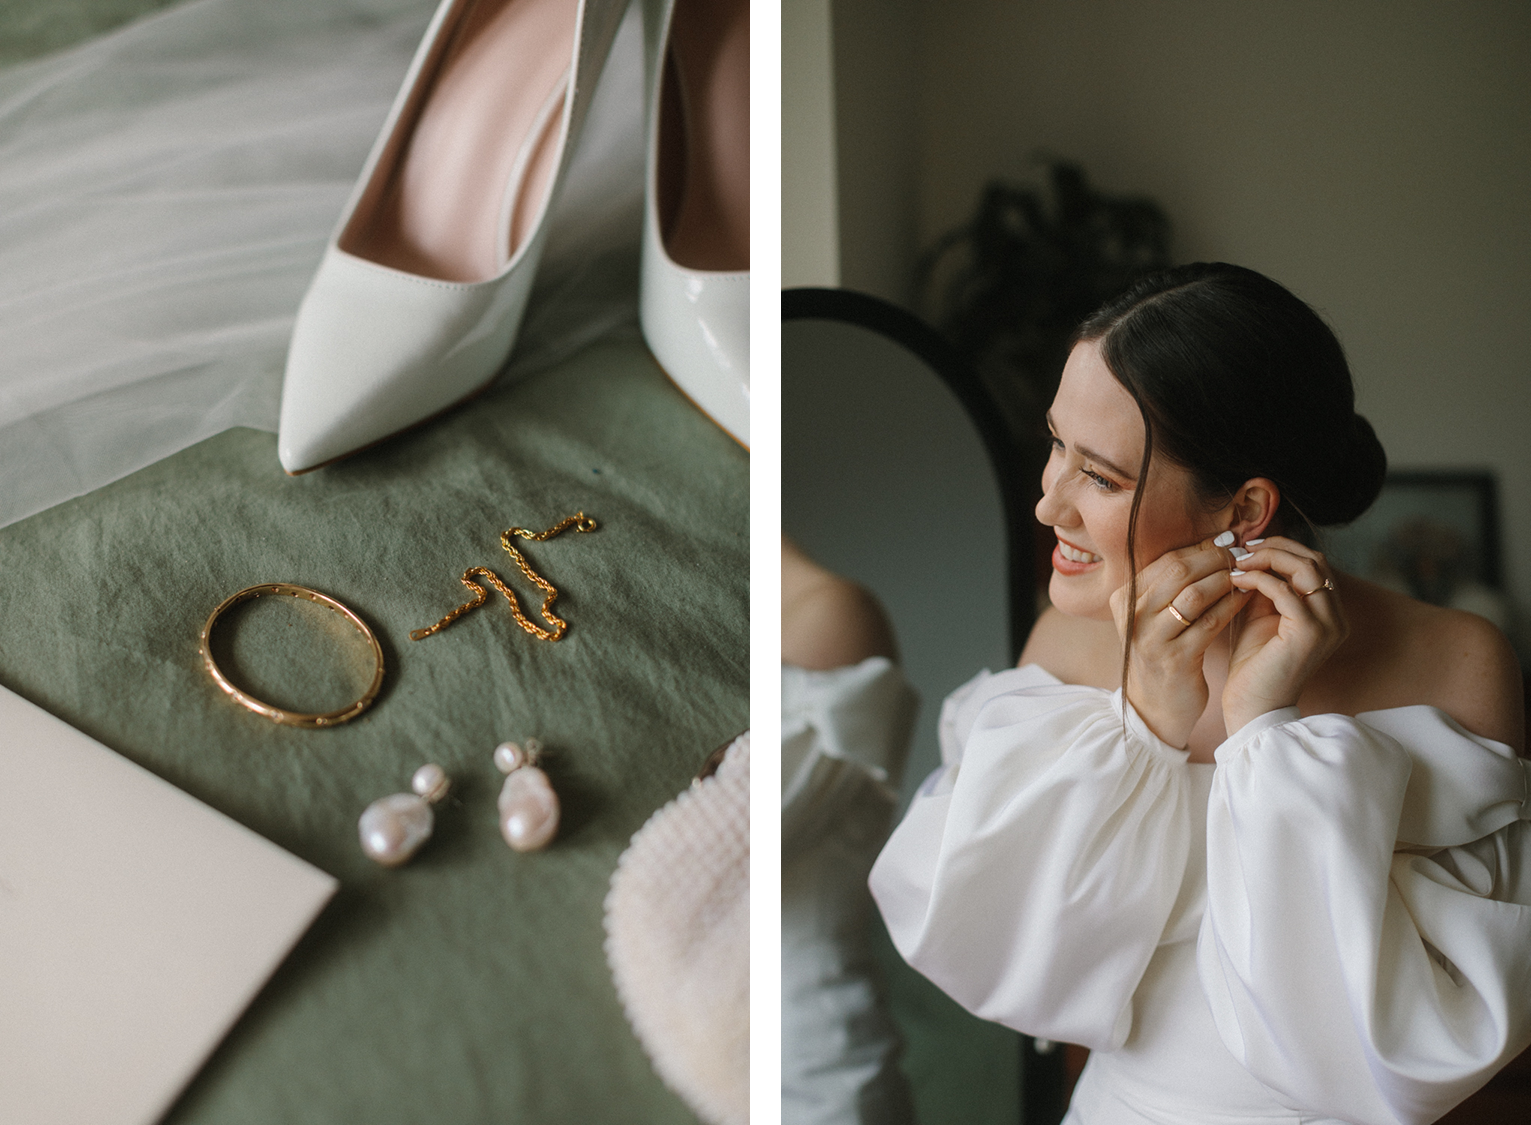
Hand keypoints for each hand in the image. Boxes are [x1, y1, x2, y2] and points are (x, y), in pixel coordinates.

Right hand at [1110, 537, 1251, 748]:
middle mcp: (1132, 615)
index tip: (1229, 542)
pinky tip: (1247, 597)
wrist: (1154, 705)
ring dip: (1227, 579)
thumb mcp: (1154, 616)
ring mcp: (1151, 638)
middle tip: (1243, 555)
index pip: (1167, 560)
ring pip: (1196, 593)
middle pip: (1179, 571)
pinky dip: (1232, 604)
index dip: (1202, 547)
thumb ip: (1174, 583)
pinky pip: (1211, 621)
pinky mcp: (1175, 658)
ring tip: (1249, 574)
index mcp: (1123, 598)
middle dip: (1216, 558)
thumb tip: (1215, 542)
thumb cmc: (1162, 652)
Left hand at [1223, 537, 1348, 733]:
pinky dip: (1259, 579)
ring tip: (1239, 562)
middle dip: (1276, 548)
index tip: (1249, 546)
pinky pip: (1286, 591)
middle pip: (1315, 560)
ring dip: (1268, 559)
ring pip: (1306, 569)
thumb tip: (1253, 552)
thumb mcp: (1260, 614)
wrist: (1252, 705)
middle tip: (1243, 549)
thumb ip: (1264, 585)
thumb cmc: (1253, 663)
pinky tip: (1236, 580)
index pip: (1315, 564)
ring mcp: (1328, 626)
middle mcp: (1337, 618)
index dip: (1283, 548)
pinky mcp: (1310, 633)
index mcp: (1330, 613)